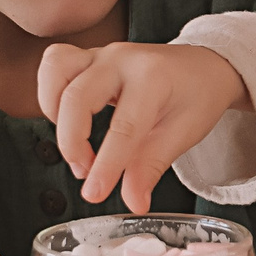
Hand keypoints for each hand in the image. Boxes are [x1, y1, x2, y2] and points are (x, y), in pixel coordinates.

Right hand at [38, 41, 247, 206]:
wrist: (205, 65)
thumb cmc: (197, 96)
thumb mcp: (183, 133)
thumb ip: (151, 166)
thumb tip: (132, 201)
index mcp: (153, 78)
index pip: (123, 127)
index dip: (106, 164)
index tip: (94, 194)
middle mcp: (122, 59)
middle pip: (77, 97)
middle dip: (72, 142)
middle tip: (85, 172)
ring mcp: (102, 54)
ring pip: (56, 70)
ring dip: (53, 112)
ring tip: (75, 141)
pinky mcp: (89, 56)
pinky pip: (54, 66)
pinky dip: (51, 94)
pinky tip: (70, 120)